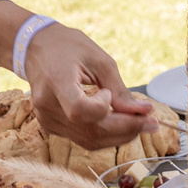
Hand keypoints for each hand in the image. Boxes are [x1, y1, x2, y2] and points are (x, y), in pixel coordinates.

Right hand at [22, 24, 159, 151]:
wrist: (35, 47)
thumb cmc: (68, 47)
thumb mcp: (98, 59)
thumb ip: (119, 89)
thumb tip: (144, 112)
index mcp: (56, 82)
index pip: (79, 110)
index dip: (102, 109)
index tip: (109, 93)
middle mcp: (47, 106)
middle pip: (90, 131)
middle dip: (126, 129)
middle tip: (151, 122)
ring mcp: (46, 119)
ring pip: (89, 140)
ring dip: (119, 136)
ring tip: (141, 124)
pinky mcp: (51, 126)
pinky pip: (83, 138)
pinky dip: (105, 134)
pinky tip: (120, 124)